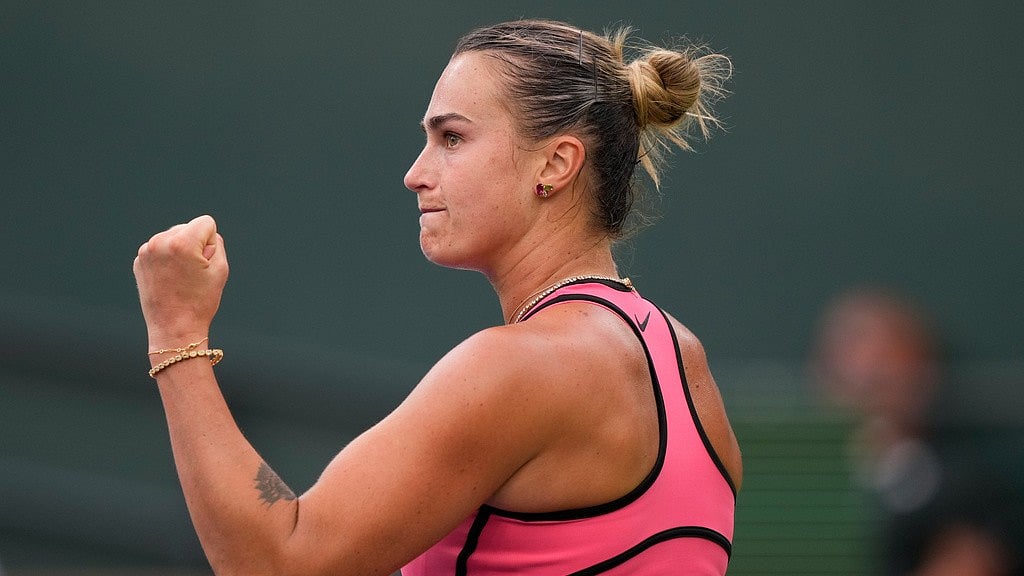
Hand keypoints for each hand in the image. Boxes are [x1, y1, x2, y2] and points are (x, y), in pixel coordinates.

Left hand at [134, 215, 228, 349]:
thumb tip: (203, 234)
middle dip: (195, 245)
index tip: (204, 265)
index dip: (212, 244)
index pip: (206, 223)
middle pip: (188, 228)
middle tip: (192, 274)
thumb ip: (217, 243)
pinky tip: (169, 279)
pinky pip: (160, 249)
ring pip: (174, 237)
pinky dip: (167, 260)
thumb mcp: (221, 269)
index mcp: (181, 242)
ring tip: (180, 277)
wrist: (174, 328)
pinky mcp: (139, 261)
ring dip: (180, 251)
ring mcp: (146, 251)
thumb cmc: (200, 301)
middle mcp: (160, 241)